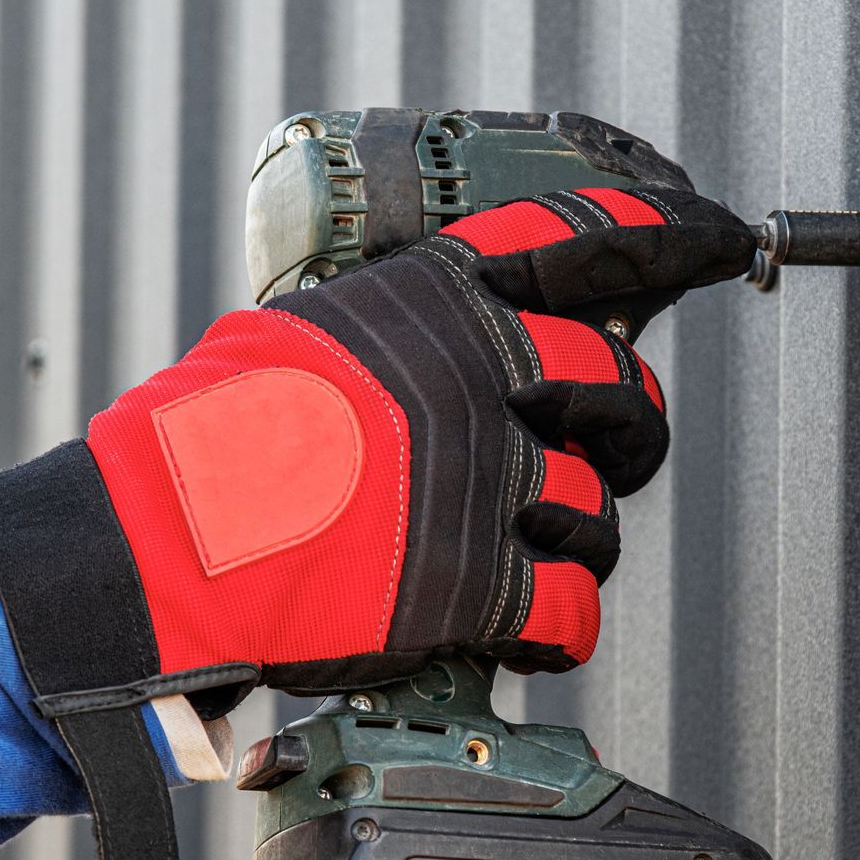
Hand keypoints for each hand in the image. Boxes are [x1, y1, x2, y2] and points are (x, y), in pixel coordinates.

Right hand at [0, 185, 752, 859]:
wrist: (149, 544)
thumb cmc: (201, 440)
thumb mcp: (296, 335)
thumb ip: (393, 330)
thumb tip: (441, 332)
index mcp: (432, 301)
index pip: (579, 242)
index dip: (663, 236)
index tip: (710, 237)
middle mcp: (475, 376)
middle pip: (621, 389)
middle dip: (628, 426)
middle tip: (608, 446)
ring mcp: (482, 479)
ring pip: (602, 507)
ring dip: (581, 533)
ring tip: (538, 545)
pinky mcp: (472, 583)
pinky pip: (572, 606)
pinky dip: (562, 623)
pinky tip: (535, 624)